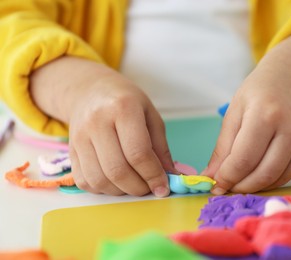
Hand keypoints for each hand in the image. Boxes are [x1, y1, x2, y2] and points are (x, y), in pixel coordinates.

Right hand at [31, 57, 175, 195]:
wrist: (90, 91)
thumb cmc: (125, 102)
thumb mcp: (150, 115)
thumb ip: (161, 147)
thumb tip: (170, 176)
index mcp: (123, 108)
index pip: (138, 152)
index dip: (153, 175)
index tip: (162, 187)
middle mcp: (97, 122)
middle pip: (117, 170)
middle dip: (138, 187)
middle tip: (149, 188)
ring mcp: (79, 137)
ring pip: (99, 179)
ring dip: (121, 191)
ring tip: (134, 184)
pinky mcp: (70, 150)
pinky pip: (85, 181)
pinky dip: (103, 189)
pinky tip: (115, 181)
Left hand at [202, 31, 290, 193]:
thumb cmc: (261, 89)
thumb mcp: (235, 110)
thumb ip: (223, 147)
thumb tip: (211, 177)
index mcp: (266, 113)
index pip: (244, 159)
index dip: (227, 177)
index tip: (216, 184)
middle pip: (264, 174)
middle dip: (241, 187)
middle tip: (228, 187)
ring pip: (279, 178)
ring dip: (257, 187)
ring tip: (241, 182)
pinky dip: (272, 178)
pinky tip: (259, 172)